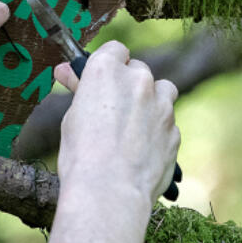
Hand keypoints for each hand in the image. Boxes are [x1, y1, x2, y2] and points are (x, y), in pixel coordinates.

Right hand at [55, 41, 179, 207]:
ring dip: (151, 102)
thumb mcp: (72, 117)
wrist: (110, 192)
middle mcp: (139, 80)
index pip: (115, 49)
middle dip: (128, 85)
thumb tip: (66, 72)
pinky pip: (167, 123)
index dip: (109, 64)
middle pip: (139, 70)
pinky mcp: (175, 130)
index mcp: (107, 70)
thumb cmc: (81, 156)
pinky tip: (141, 152)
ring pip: (162, 91)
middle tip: (112, 110)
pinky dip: (158, 132)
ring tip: (132, 129)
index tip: (102, 79)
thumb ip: (80, 92)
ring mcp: (162, 105)